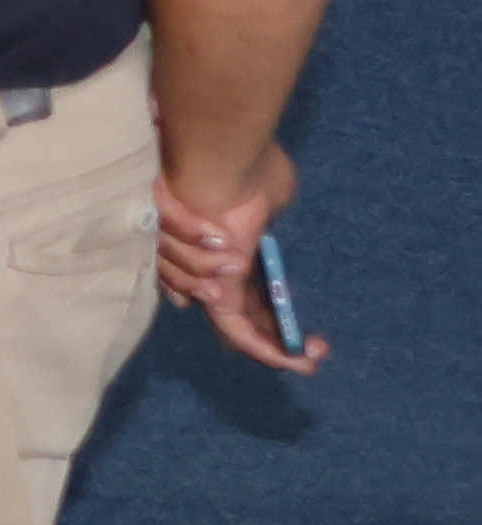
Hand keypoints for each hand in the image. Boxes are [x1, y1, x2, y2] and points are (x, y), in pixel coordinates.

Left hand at [158, 145, 319, 372]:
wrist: (225, 166)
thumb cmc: (248, 173)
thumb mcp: (270, 197)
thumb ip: (270, 215)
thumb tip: (270, 211)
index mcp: (231, 250)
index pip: (250, 293)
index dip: (274, 314)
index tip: (305, 329)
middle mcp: (215, 272)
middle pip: (243, 317)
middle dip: (277, 341)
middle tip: (312, 356)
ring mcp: (211, 283)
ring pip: (239, 331)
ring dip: (279, 349)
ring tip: (310, 358)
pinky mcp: (215, 291)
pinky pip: (236, 331)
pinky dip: (265, 348)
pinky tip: (291, 359)